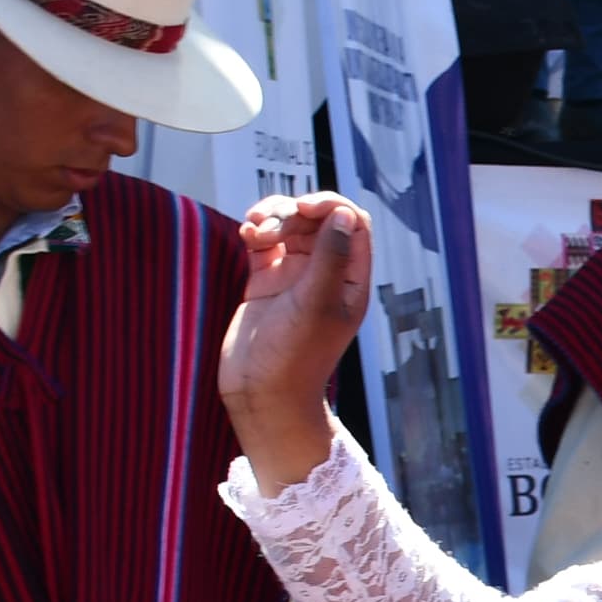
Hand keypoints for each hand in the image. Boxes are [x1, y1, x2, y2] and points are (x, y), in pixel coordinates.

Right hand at [223, 195, 371, 493]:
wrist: (261, 395)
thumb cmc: (295, 358)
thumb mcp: (316, 303)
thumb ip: (331, 257)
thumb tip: (344, 214)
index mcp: (351, 280)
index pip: (353, 224)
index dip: (331, 206)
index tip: (304, 207)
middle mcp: (326, 274)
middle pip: (317, 220)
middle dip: (293, 212)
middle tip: (270, 226)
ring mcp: (294, 277)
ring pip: (289, 226)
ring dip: (272, 216)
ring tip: (254, 229)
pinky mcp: (265, 281)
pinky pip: (264, 242)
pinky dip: (256, 230)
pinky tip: (247, 234)